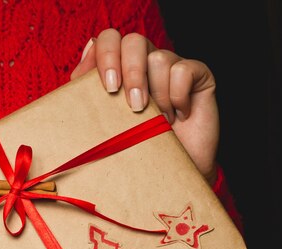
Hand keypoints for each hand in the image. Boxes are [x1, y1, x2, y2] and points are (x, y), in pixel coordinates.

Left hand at [70, 29, 218, 184]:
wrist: (166, 173)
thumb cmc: (131, 146)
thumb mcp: (101, 119)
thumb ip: (87, 88)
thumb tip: (86, 53)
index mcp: (119, 66)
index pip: (109, 39)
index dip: (106, 55)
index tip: (109, 87)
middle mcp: (145, 61)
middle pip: (134, 41)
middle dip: (131, 73)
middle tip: (133, 105)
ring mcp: (172, 66)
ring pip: (160, 59)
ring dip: (156, 96)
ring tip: (158, 122)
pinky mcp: (198, 75)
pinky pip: (184, 70)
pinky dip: (178, 97)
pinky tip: (178, 116)